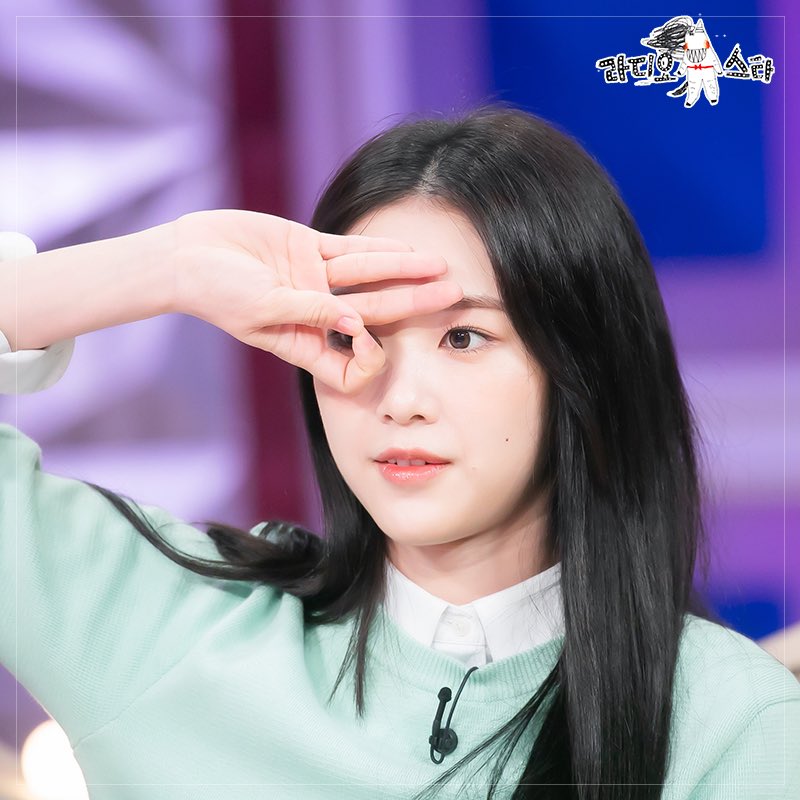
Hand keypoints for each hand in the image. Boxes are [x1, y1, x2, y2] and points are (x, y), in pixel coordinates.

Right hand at [169, 209, 462, 392]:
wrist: (187, 256)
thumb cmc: (216, 293)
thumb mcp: (262, 308)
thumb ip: (309, 312)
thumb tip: (357, 322)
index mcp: (305, 342)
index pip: (351, 359)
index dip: (371, 355)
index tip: (376, 342)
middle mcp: (318, 314)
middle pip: (377, 311)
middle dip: (415, 304)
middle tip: (455, 298)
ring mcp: (316, 281)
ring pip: (371, 276)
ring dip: (406, 271)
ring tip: (442, 267)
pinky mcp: (309, 249)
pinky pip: (351, 250)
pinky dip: (380, 248)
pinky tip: (409, 248)